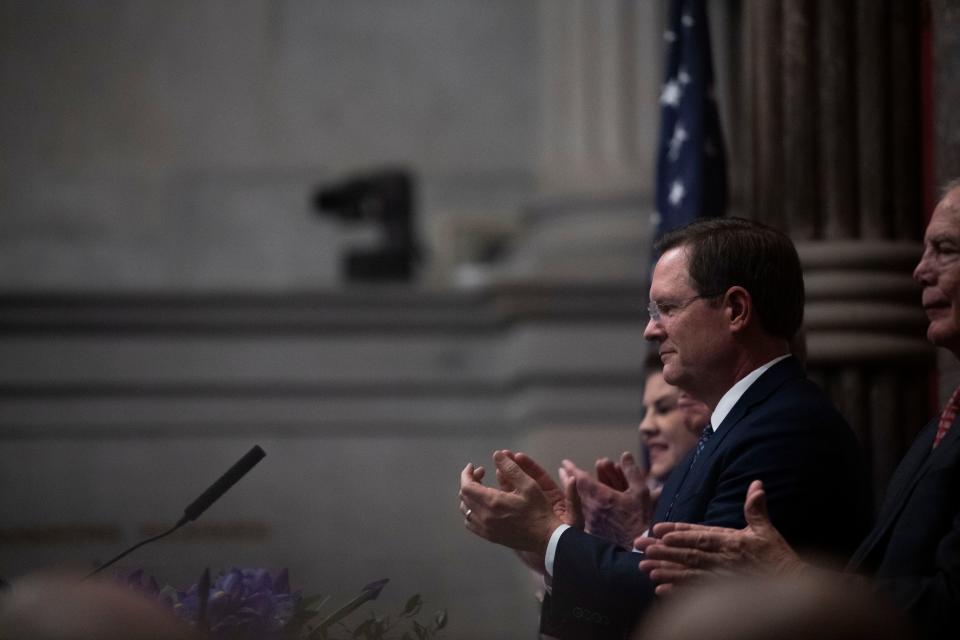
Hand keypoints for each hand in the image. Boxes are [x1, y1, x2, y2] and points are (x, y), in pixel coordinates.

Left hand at [459, 450, 565, 561]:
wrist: (545, 538)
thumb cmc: (538, 511)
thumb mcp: (528, 485)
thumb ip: (511, 469)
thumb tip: (497, 455)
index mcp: (492, 502)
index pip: (466, 486)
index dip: (467, 474)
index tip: (474, 467)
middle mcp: (484, 517)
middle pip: (464, 497)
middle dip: (470, 481)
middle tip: (482, 474)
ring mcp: (485, 529)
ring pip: (465, 510)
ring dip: (469, 496)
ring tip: (481, 488)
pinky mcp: (489, 536)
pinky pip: (470, 523)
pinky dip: (471, 511)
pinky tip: (482, 506)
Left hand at [560, 452, 651, 548]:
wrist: (638, 547)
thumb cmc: (640, 519)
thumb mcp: (641, 492)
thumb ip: (631, 471)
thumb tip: (625, 455)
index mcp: (602, 496)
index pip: (581, 479)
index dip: (572, 469)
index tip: (565, 462)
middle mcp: (592, 508)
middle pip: (575, 490)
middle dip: (568, 478)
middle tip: (562, 470)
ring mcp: (590, 520)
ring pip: (577, 502)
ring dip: (571, 490)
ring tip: (568, 483)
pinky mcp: (592, 530)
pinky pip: (581, 514)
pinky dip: (578, 505)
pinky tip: (578, 503)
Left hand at [637, 480, 806, 593]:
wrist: (793, 586)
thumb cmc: (778, 557)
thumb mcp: (767, 530)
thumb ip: (756, 508)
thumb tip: (756, 484)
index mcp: (731, 541)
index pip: (699, 535)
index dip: (678, 532)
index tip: (657, 530)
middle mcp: (723, 559)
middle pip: (688, 553)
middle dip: (663, 550)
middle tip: (641, 547)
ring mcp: (722, 578)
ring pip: (688, 572)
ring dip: (666, 570)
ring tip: (645, 568)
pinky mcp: (724, 593)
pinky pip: (697, 592)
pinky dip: (678, 591)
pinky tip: (660, 590)